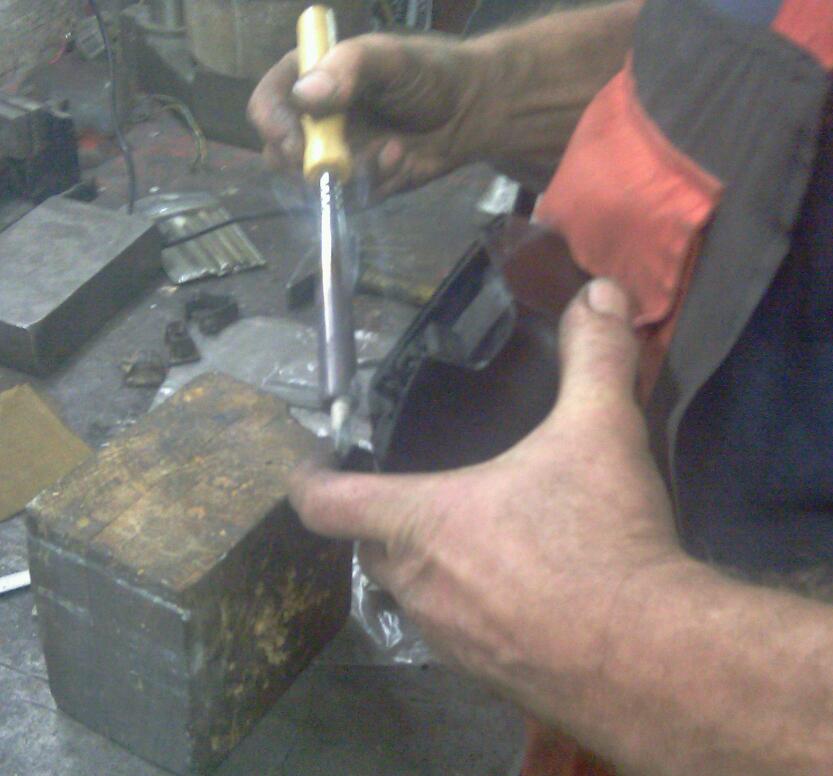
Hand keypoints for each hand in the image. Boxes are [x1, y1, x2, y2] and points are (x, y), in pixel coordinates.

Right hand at [248, 33, 493, 199]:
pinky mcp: (359, 184)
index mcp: (311, 80)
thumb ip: (349, 69)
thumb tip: (304, 96)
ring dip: (356, 172)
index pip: (267, 105)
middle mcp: (316, 121)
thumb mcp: (390, 59)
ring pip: (317, 184)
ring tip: (394, 148)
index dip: (272, 126)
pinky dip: (379, 182)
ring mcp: (336, 156)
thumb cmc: (428, 74)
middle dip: (309, 162)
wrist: (470, 111)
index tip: (294, 143)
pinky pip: (352, 199)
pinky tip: (401, 158)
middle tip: (340, 160)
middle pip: (279, 155)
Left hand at [288, 278, 679, 717]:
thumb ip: (595, 356)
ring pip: (410, 592)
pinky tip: (517, 594)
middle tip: (416, 488)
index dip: (308, 479)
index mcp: (419, 521)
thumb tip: (602, 292)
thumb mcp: (601, 431)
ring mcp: (447, 640)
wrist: (646, 661)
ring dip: (426, 564)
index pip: (324, 503)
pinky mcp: (485, 678)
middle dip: (380, 518)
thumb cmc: (600, 538)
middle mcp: (417, 585)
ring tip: (470, 537)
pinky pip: (453, 633)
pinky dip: (467, 607)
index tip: (314, 463)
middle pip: (369, 546)